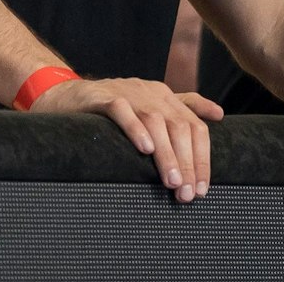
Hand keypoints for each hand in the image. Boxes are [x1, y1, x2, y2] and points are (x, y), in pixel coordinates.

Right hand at [30, 77, 222, 201]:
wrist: (65, 96)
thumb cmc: (111, 107)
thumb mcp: (151, 104)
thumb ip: (184, 107)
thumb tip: (218, 114)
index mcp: (165, 96)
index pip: (195, 127)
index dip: (202, 158)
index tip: (202, 188)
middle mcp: (150, 92)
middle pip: (179, 127)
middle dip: (187, 162)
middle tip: (187, 192)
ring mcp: (126, 92)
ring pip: (155, 122)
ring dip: (166, 154)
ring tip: (171, 181)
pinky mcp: (101, 97)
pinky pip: (121, 111)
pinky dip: (135, 129)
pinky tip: (144, 149)